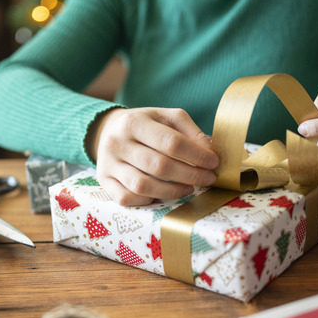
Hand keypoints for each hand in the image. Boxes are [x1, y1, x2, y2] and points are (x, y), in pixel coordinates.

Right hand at [87, 107, 218, 205]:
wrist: (108, 130)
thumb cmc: (145, 124)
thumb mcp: (166, 117)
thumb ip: (190, 131)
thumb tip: (208, 153)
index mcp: (134, 122)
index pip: (171, 142)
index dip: (197, 155)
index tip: (213, 163)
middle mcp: (117, 143)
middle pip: (159, 166)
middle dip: (190, 175)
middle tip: (208, 178)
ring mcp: (108, 164)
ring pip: (143, 185)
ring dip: (172, 191)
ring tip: (189, 188)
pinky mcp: (104, 181)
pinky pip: (127, 198)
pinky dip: (148, 200)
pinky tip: (162, 194)